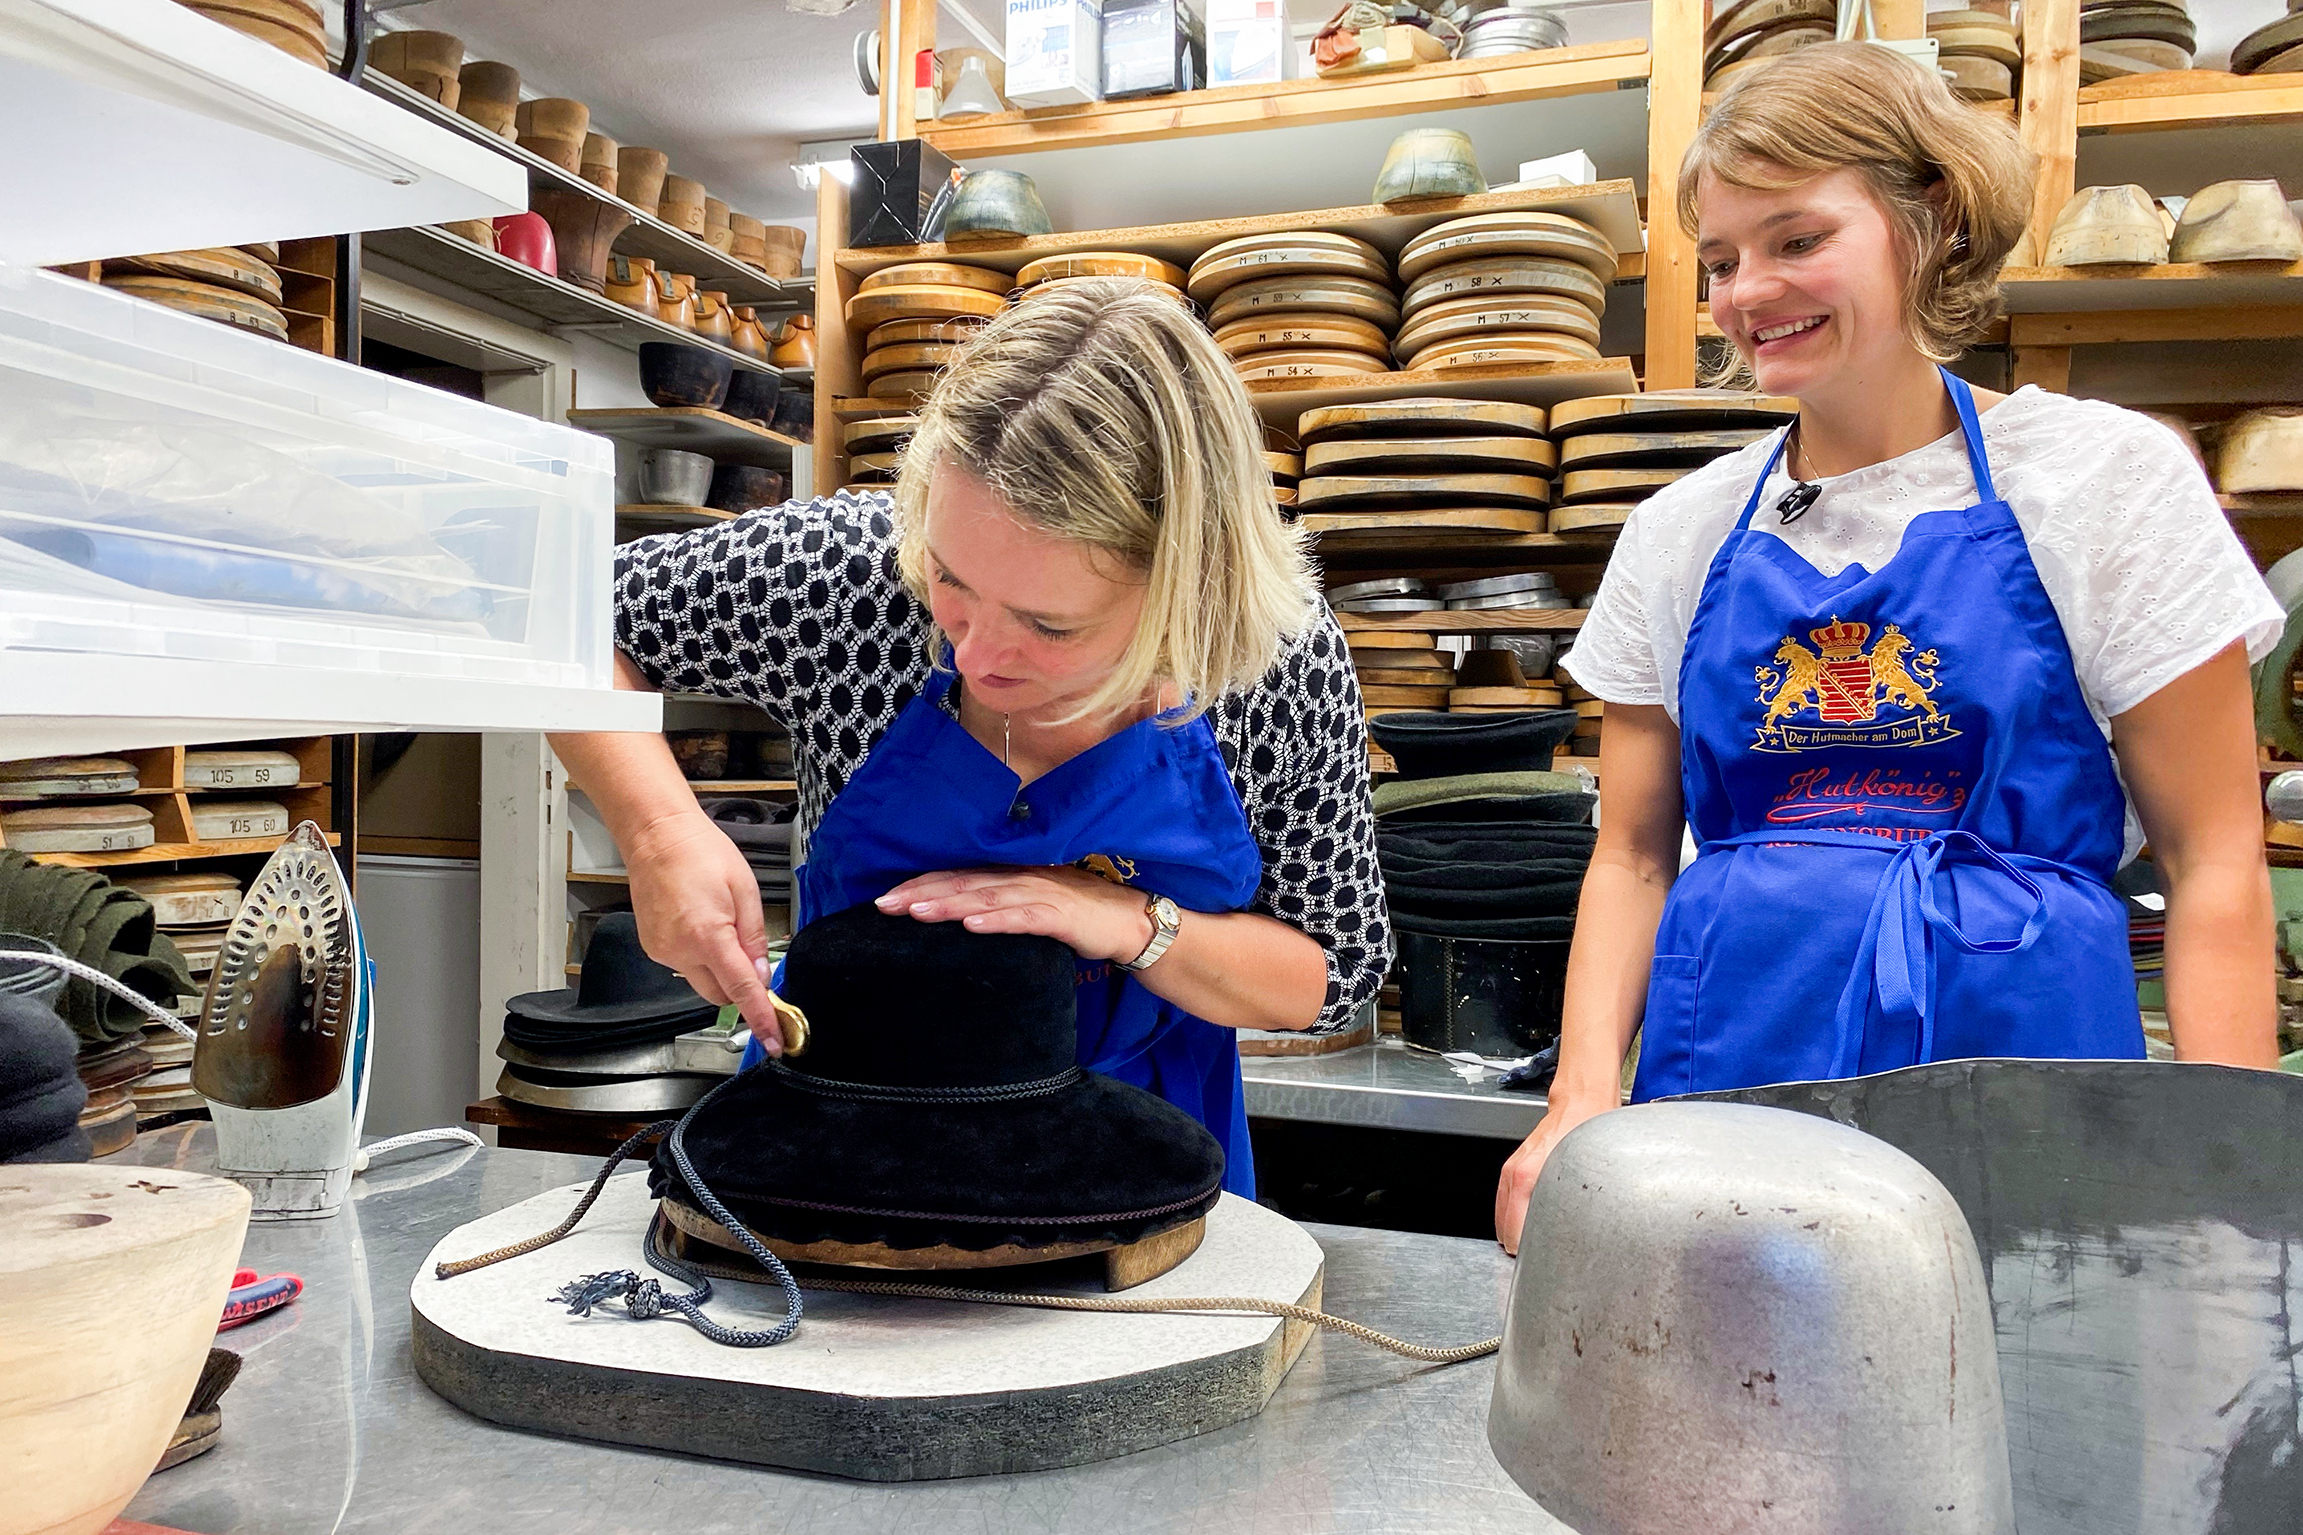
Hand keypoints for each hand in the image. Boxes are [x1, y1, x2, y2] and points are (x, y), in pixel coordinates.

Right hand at [621, 809, 785, 1053]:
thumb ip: (755, 938)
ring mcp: (661, 950)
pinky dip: (699, 957)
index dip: (760, 1018)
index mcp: (708, 937)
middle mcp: (680, 951)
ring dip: (718, 970)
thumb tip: (763, 975)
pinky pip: (683, 966)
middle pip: (719, 994)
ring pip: (700, 982)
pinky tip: (701, 925)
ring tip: (721, 926)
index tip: (773, 1041)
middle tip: (750, 955)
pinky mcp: (652, 946)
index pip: (741, 991)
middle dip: (739, 986)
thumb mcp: (745, 891)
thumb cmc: (703, 854)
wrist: (657, 836)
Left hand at [877, 865, 1157, 964]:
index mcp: (1009, 876)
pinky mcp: (1059, 916)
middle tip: (883, 906)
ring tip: (915, 913)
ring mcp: (1039, 894)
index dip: (919, 885)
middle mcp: (1019, 878)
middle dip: (920, 894)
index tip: (884, 899)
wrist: (1128, 923)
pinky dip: (995, 920)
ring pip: (985, 898)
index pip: (955, 877)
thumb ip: (997, 908)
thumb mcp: (1030, 907)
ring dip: (948, 904)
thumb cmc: (1077, 917)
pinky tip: (971, 925)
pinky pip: (1022, 918)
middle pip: (961, 884)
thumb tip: (956, 919)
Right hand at [1494, 1093, 1615, 1255]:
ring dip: (1516, 1233)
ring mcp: (1510, 1171)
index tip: (1547, 1262)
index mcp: (1527, 1180)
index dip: (1532, 1255)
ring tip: (1537, 1244)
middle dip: (1523, 1246)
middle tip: (1546, 1255)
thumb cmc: (1588, 1132)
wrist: (1581, 1103)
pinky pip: (1504, 1204)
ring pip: (1502, 1219)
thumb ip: (1575, 1209)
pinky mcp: (1512, 1169)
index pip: (1515, 1235)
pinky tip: (1528, 1224)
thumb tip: (1576, 1240)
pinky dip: (1512, 1218)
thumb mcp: (1588, 1177)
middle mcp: (1514, 1176)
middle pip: (1505, 1231)